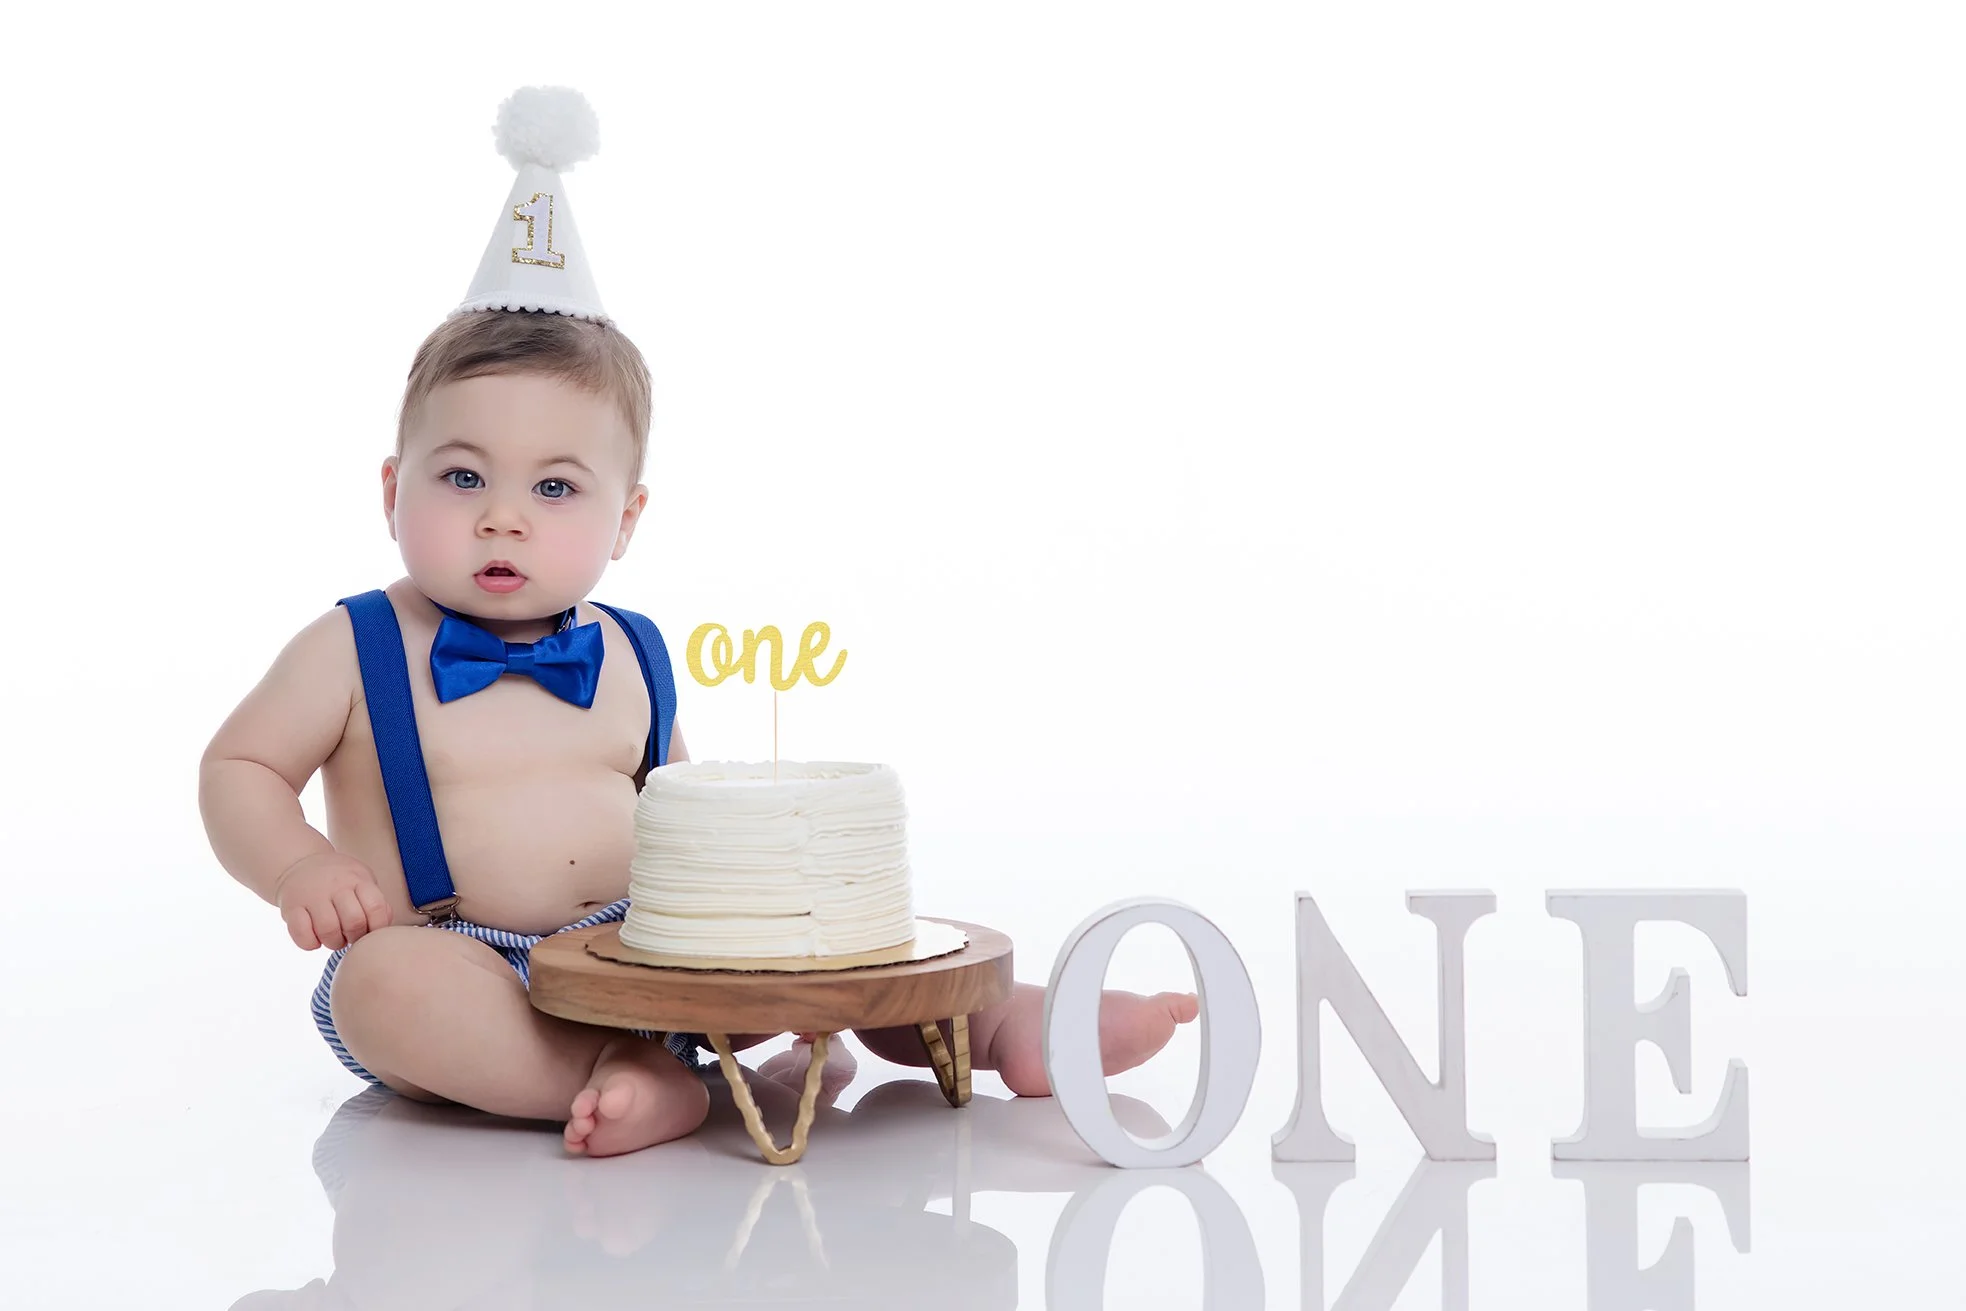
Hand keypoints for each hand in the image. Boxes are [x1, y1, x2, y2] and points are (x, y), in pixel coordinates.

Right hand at [276, 851, 393, 950]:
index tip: (370, 930)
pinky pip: (302, 934)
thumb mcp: (362, 880)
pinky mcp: (291, 908)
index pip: (376, 907)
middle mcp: (335, 886)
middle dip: (355, 937)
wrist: (298, 864)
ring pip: (328, 930)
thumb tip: (383, 926)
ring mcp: (312, 896)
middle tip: (350, 936)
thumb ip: (375, 901)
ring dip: (334, 942)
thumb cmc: (338, 880)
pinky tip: (315, 938)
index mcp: (357, 879)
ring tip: (334, 938)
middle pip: (353, 921)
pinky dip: (310, 943)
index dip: (377, 926)